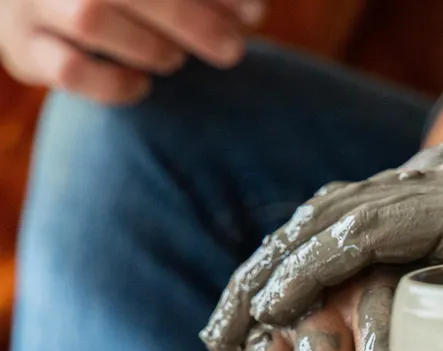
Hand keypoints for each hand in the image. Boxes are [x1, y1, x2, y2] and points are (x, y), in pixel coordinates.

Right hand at [0, 0, 264, 104]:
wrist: (34, 6)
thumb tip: (252, 13)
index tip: (253, 15)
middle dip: (191, 19)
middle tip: (232, 50)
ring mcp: (31, 1)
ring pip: (92, 17)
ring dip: (151, 46)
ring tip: (172, 57)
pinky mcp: (22, 49)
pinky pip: (70, 69)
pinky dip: (116, 83)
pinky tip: (140, 84)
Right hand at [201, 144, 442, 350]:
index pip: (374, 229)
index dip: (314, 271)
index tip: (267, 315)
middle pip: (337, 219)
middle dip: (272, 277)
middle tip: (224, 338)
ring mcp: (421, 174)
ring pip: (323, 212)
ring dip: (265, 270)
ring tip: (224, 331)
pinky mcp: (404, 188)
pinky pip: (332, 218)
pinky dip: (286, 263)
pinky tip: (252, 307)